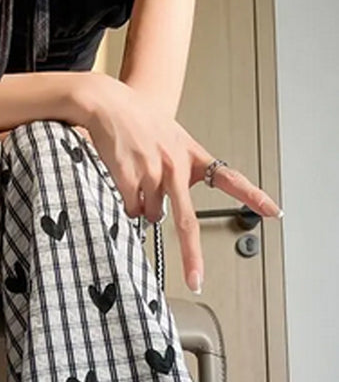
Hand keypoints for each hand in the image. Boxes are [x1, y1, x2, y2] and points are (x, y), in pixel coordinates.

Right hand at [83, 74, 281, 293]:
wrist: (109, 103)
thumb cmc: (140, 123)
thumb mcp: (171, 140)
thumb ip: (177, 174)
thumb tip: (159, 215)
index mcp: (192, 155)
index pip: (231, 179)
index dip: (254, 197)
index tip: (273, 212)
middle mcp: (176, 166)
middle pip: (186, 221)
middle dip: (191, 256)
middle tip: (196, 279)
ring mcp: (153, 172)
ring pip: (150, 215)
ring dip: (143, 207)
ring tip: (136, 179)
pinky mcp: (130, 177)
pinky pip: (130, 208)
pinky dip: (126, 201)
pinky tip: (124, 179)